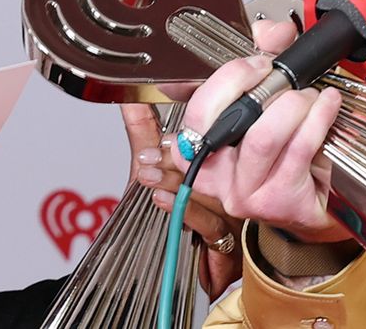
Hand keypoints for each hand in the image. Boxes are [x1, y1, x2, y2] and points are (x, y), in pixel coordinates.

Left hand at [121, 103, 241, 297]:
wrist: (178, 266)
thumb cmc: (175, 212)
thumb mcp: (155, 166)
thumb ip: (146, 131)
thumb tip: (130, 100)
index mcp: (224, 160)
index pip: (220, 138)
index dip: (195, 132)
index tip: (166, 131)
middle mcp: (235, 185)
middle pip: (217, 166)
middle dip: (178, 160)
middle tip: (148, 157)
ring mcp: (234, 213)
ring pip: (212, 193)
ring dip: (177, 184)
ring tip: (148, 177)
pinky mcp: (228, 242)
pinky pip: (211, 224)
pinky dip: (184, 211)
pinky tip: (163, 200)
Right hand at [167, 19, 349, 242]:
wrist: (315, 201)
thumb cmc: (289, 151)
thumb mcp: (272, 102)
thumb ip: (270, 58)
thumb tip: (272, 30)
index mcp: (199, 146)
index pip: (197, 107)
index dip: (230, 76)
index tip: (260, 61)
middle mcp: (213, 173)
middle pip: (222, 120)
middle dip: (259, 85)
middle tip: (285, 76)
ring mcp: (243, 192)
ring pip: (263, 135)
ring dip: (294, 104)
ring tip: (311, 96)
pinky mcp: (277, 201)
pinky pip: (299, 149)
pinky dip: (319, 117)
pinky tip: (328, 104)